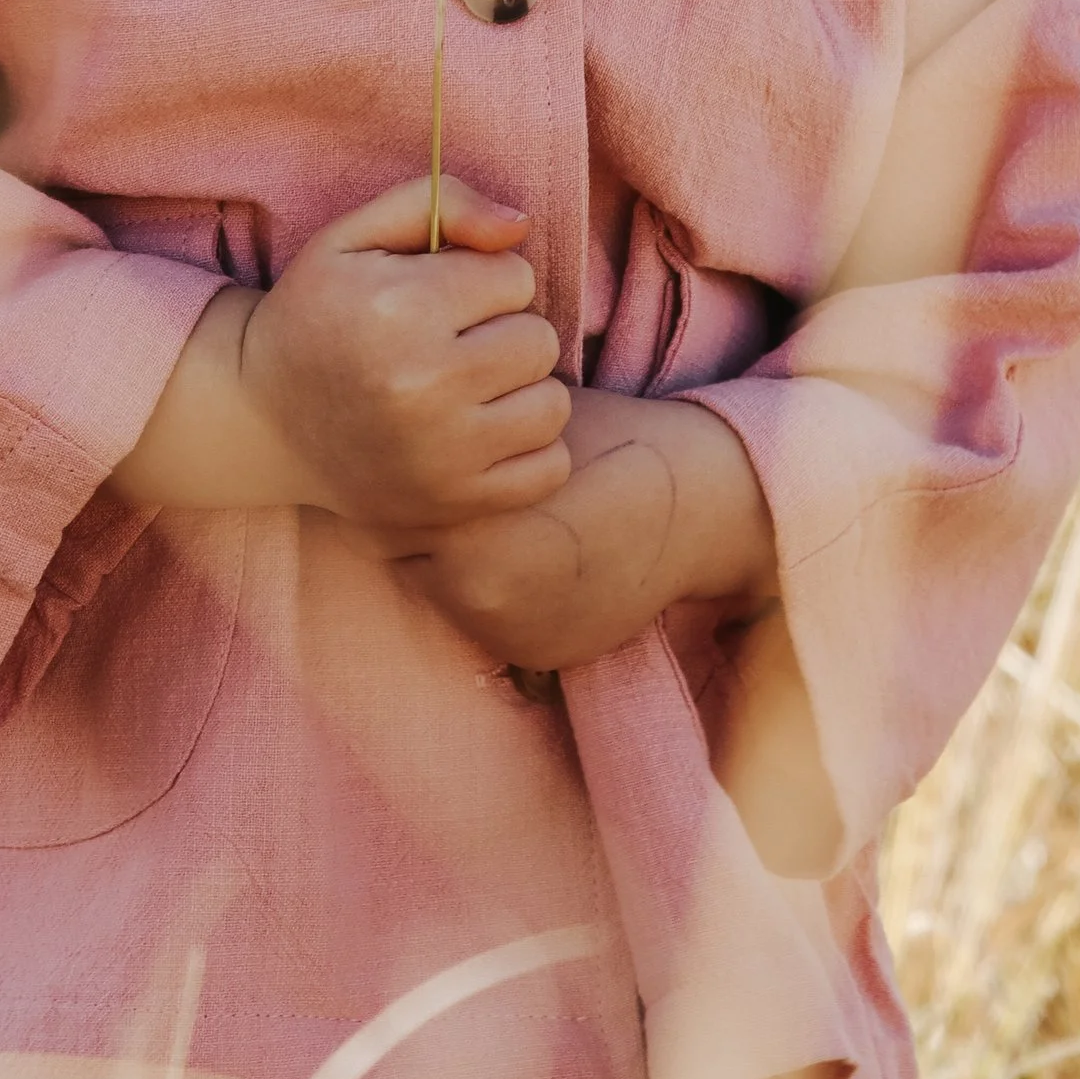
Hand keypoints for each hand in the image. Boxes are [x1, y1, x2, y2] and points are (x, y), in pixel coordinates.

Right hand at [113, 178, 569, 533]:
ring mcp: (440, 454)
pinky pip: (547, 469)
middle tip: (456, 345)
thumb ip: (442, 203)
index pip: (515, 278)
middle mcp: (423, 384)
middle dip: (506, 334)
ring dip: (522, 392)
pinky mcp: (451, 503)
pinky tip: (484, 432)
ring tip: (471, 388)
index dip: (484, 281)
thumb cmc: (317, 314)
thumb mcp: (356, 236)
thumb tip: (520, 226)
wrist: (261, 419)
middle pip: (539, 341)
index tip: (443, 299)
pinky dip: (528, 450)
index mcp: (401, 307)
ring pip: (552, 405)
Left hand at [415, 387, 777, 674]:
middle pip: (407, 560)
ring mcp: (503, 627)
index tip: (425, 466)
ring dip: (457, 570)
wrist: (692, 503)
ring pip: (445, 598)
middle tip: (461, 501)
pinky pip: (491, 627)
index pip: (387, 512)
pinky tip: (536, 564)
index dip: (405, 487)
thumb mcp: (524, 424)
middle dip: (425, 533)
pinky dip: (501, 601)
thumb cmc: (609, 441)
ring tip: (506, 530)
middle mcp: (472, 582)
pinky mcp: (534, 654)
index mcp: (462, 514)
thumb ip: (462, 442)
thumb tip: (403, 424)